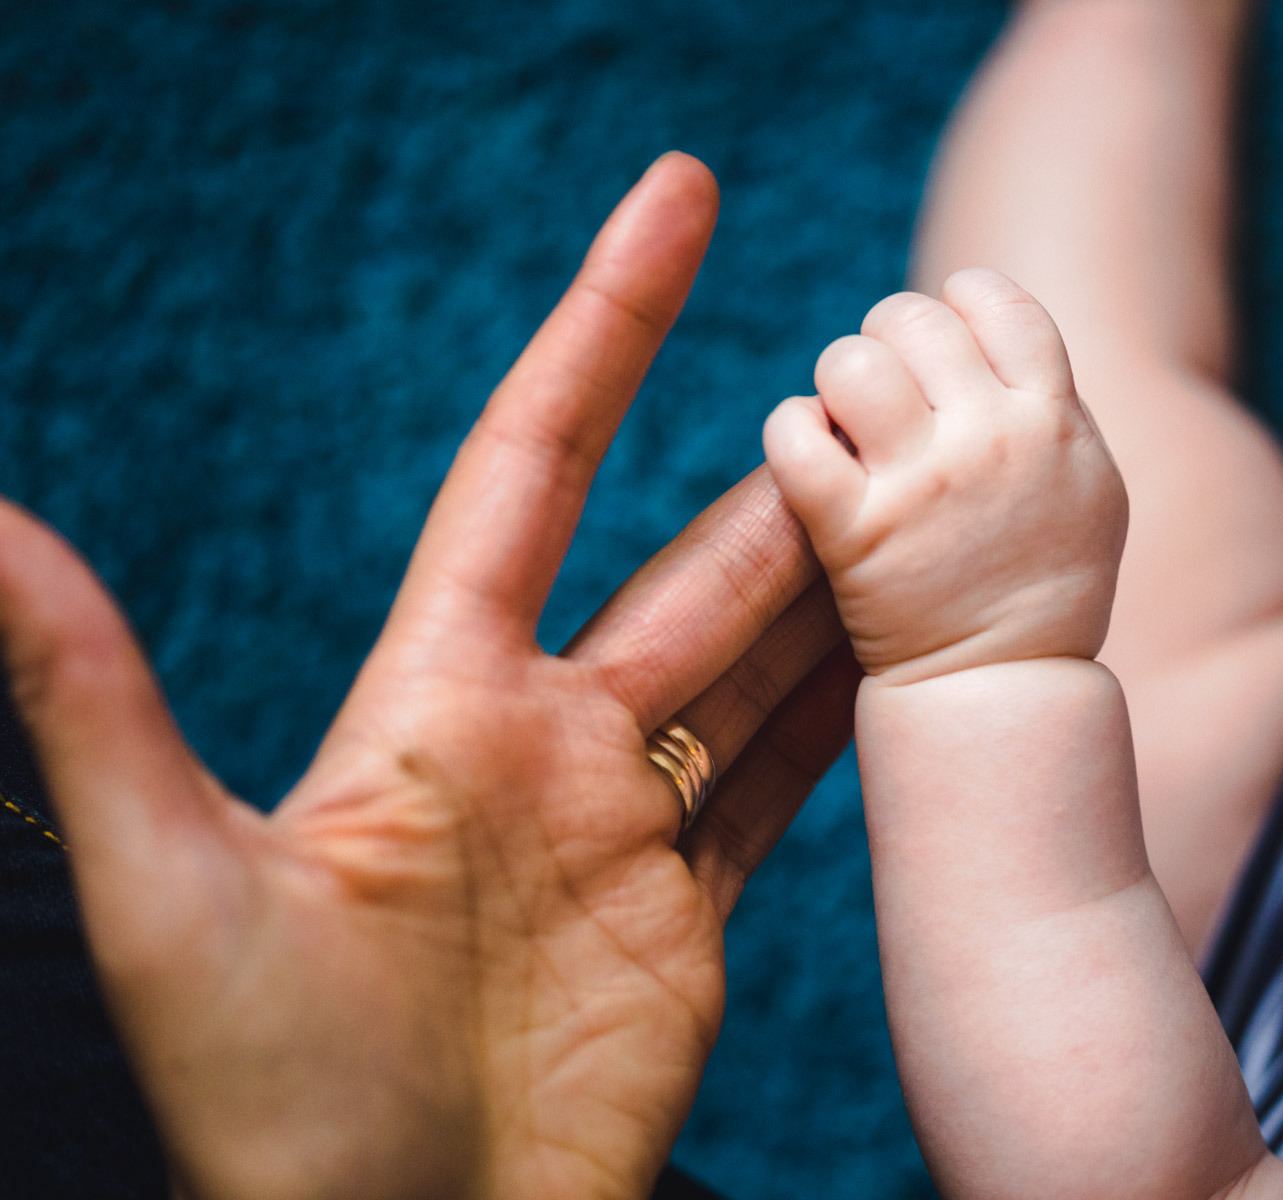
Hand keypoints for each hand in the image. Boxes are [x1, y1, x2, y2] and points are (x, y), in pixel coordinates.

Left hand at [0, 153, 856, 1199]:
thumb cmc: (264, 1094)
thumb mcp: (167, 888)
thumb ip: (91, 700)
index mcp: (437, 697)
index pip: (535, 466)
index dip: (606, 328)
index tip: (679, 203)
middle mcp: (543, 738)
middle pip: (690, 567)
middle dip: (781, 481)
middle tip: (884, 390)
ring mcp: (625, 824)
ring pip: (759, 664)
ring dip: (836, 584)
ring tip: (933, 503)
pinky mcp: (690, 912)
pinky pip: (789, 784)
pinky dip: (853, 716)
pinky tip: (914, 654)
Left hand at [762, 269, 1126, 683]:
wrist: (1005, 695)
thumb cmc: (1044, 589)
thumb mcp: (1086, 486)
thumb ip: (1049, 404)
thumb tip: (990, 329)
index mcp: (1054, 419)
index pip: (997, 299)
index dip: (954, 308)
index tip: (939, 352)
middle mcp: (993, 439)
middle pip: (912, 319)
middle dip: (885, 344)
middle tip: (883, 399)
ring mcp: (923, 486)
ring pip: (850, 362)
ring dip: (836, 385)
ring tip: (846, 429)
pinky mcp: (855, 534)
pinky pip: (796, 433)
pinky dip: (789, 431)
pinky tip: (807, 459)